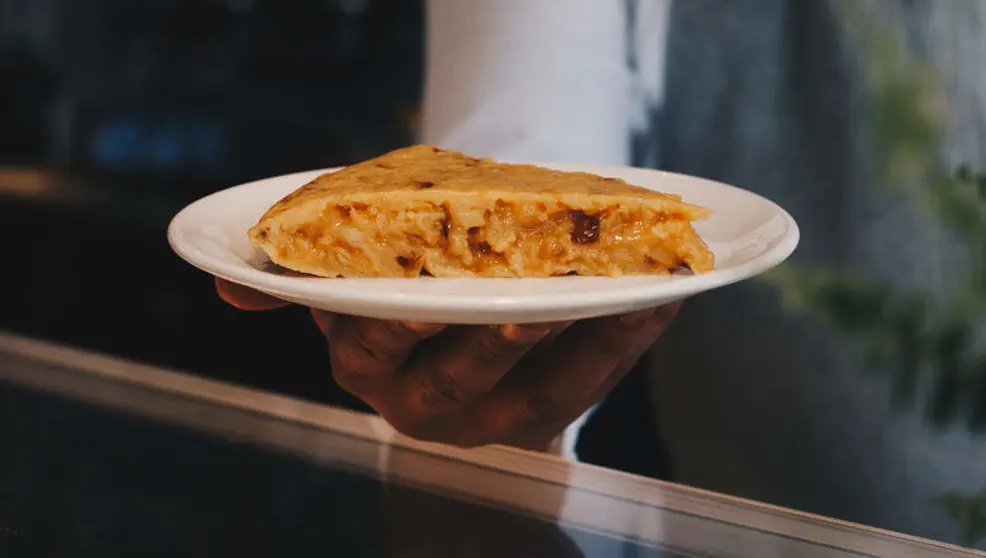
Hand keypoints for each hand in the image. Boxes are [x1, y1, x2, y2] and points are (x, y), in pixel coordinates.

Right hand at [216, 278, 681, 449]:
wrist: (448, 330)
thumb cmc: (398, 288)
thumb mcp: (347, 281)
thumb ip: (302, 278)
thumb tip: (229, 289)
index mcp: (370, 360)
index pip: (381, 338)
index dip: (402, 318)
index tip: (430, 288)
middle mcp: (425, 400)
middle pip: (465, 375)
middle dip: (503, 339)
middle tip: (542, 297)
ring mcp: (492, 413)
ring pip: (542, 391)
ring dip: (586, 346)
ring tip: (628, 297)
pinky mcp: (548, 414)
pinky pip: (591, 384)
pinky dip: (625, 343)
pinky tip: (660, 301)